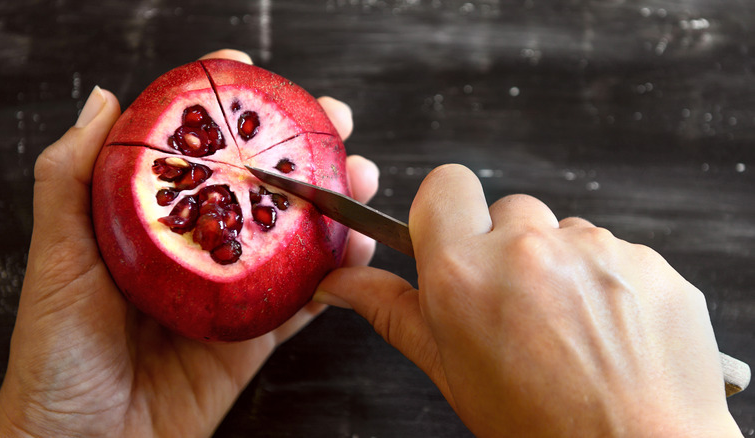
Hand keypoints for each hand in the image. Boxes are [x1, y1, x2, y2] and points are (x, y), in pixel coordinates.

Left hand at [0, 49, 377, 437]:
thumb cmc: (58, 356)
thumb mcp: (58, 257)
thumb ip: (71, 179)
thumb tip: (103, 100)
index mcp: (149, 225)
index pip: (194, 151)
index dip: (224, 107)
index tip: (250, 73)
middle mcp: (196, 251)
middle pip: (258, 187)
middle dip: (299, 148)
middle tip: (331, 122)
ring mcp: (230, 293)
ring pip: (292, 238)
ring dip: (332, 203)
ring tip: (359, 175)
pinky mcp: (254, 338)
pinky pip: (304, 303)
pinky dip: (339, 276)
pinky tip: (359, 247)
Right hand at [316, 164, 741, 436]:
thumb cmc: (538, 427)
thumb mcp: (449, 370)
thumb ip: (393, 310)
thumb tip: (342, 283)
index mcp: (464, 273)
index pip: (445, 184)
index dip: (449, 212)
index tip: (457, 241)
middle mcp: (528, 247)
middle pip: (509, 210)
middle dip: (509, 247)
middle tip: (519, 306)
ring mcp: (594, 249)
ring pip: (564, 232)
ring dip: (561, 266)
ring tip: (570, 328)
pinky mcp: (648, 260)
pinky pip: (615, 251)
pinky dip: (609, 281)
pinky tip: (609, 330)